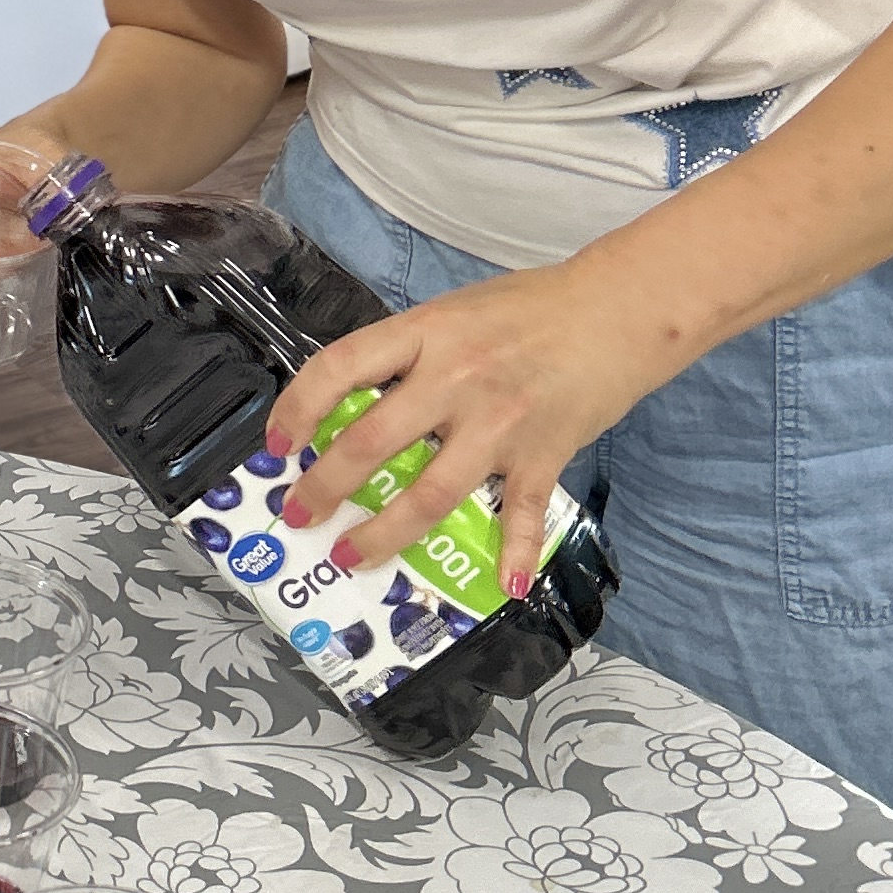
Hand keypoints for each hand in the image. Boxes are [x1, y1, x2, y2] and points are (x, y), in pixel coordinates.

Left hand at [266, 259, 648, 593]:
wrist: (617, 309)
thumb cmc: (529, 307)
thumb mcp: (452, 313)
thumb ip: (408, 355)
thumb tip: (353, 403)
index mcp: (424, 333)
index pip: (339, 367)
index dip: (296, 408)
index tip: (275, 445)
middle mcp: (454, 379)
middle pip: (372, 441)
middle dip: (324, 486)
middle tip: (298, 514)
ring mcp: (499, 422)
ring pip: (430, 492)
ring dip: (385, 533)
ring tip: (352, 556)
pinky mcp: (542, 454)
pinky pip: (519, 513)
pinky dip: (514, 553)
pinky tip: (503, 584)